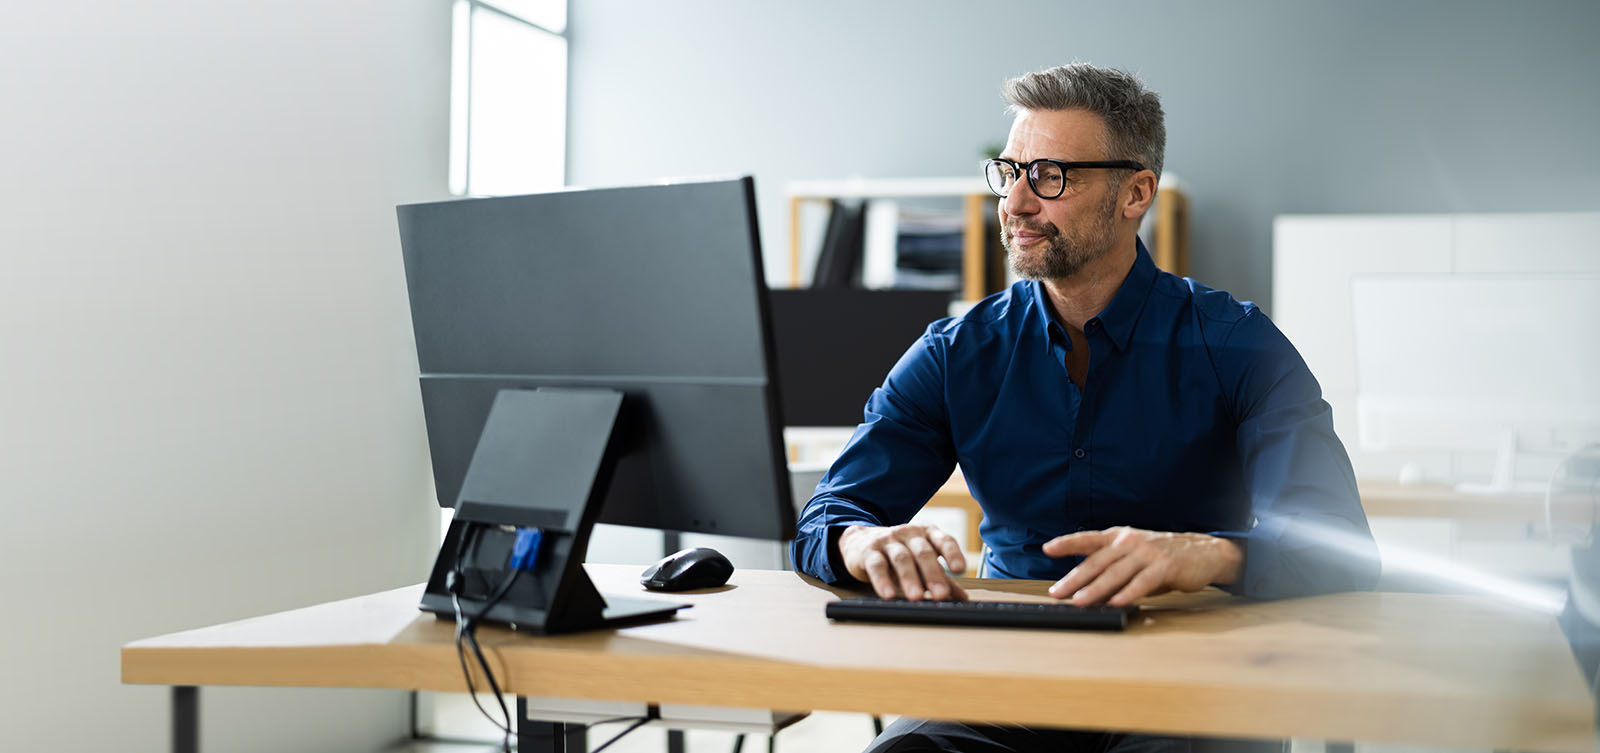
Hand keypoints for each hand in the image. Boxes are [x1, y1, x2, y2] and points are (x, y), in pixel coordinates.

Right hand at [838, 523, 968, 600]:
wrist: (860, 542)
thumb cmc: (897, 552)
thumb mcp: (920, 562)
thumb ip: (941, 578)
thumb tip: (962, 598)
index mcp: (926, 534)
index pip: (943, 540)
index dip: (953, 553)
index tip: (960, 569)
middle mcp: (909, 534)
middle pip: (923, 552)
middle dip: (933, 574)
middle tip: (941, 594)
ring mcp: (888, 541)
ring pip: (901, 558)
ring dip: (910, 578)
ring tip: (916, 597)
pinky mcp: (869, 551)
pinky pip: (877, 565)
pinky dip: (882, 580)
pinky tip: (888, 594)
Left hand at [1042, 527, 1241, 606]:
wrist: (1203, 553)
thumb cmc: (1162, 557)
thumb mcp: (1133, 557)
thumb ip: (1112, 570)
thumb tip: (1086, 591)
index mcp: (1119, 536)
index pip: (1088, 539)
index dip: (1067, 543)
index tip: (1047, 548)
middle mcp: (1130, 542)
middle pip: (1097, 561)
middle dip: (1074, 578)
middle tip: (1058, 592)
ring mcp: (1147, 553)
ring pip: (1116, 573)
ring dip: (1096, 589)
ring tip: (1080, 601)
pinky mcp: (1164, 566)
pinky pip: (1142, 582)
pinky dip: (1127, 593)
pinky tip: (1116, 603)